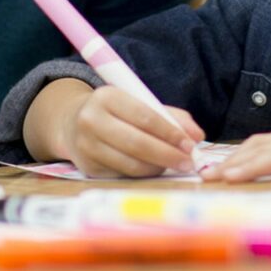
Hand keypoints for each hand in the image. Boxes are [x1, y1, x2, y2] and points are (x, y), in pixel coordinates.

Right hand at [59, 85, 204, 177]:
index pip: (144, 116)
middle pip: (136, 143)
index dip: (170, 132)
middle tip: (188, 162)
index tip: (190, 144)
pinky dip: (144, 173)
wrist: (72, 123)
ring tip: (175, 166)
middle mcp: (91, 120)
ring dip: (158, 167)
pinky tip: (155, 169)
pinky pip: (123, 174)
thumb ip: (170, 116)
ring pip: (130, 163)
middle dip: (167, 154)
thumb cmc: (115, 112)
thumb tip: (197, 136)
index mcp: (106, 97)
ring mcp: (86, 146)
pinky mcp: (87, 167)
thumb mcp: (138, 103)